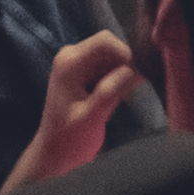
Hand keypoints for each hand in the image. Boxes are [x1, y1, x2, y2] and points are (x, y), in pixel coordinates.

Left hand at [1, 33, 143, 191]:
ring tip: (118, 100)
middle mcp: (72, 56)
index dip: (125, 53)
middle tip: (129, 92)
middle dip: (125, 65)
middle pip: (110, 46)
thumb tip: (133, 70)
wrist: (55, 153)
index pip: (105, 41)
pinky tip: (115, 100)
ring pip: (113, 56)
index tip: (138, 76)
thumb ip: (109, 92)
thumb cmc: (69, 139)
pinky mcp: (86, 73)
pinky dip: (119, 80)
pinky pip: (110, 67)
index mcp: (69, 62)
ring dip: (122, 74)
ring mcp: (79, 63)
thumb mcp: (90, 118)